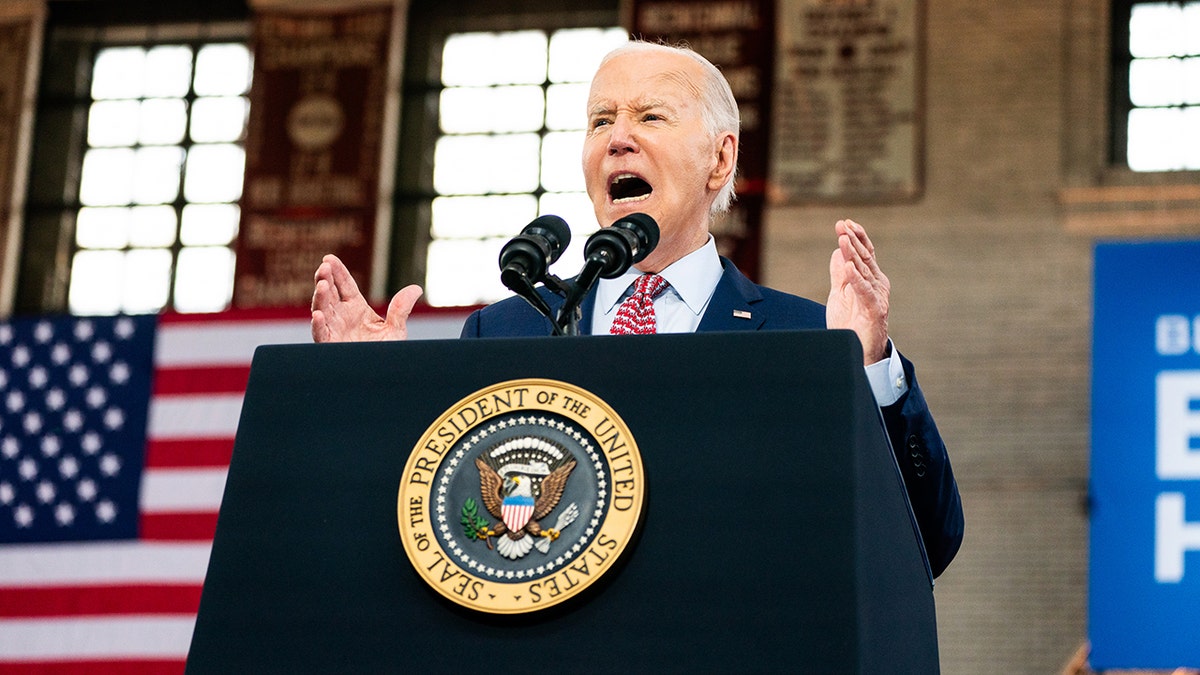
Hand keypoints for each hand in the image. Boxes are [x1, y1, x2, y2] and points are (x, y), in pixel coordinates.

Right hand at [310, 254, 422, 342]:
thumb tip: (417, 288)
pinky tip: (318, 315)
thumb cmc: (385, 353)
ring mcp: (334, 330)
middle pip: (330, 294)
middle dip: (325, 280)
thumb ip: (401, 309)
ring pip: (322, 310)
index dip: (337, 272)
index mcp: (356, 308)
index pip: (345, 285)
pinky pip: (321, 334)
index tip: (329, 258)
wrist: (382, 374)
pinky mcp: (330, 345)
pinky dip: (318, 325)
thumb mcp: (396, 329)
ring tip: (322, 285)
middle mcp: (342, 316)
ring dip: (320, 298)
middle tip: (324, 267)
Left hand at [827, 219, 890, 363]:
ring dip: (853, 254)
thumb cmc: (851, 324)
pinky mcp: (875, 310)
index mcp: (870, 279)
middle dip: (853, 239)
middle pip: (864, 257)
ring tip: (842, 240)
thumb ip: (839, 275)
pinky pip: (865, 292)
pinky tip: (848, 268)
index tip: (844, 223)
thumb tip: (837, 253)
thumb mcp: (840, 294)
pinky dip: (856, 279)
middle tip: (842, 224)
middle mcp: (877, 284)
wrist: (858, 352)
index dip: (855, 237)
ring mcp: (877, 296)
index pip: (864, 253)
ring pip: (864, 271)